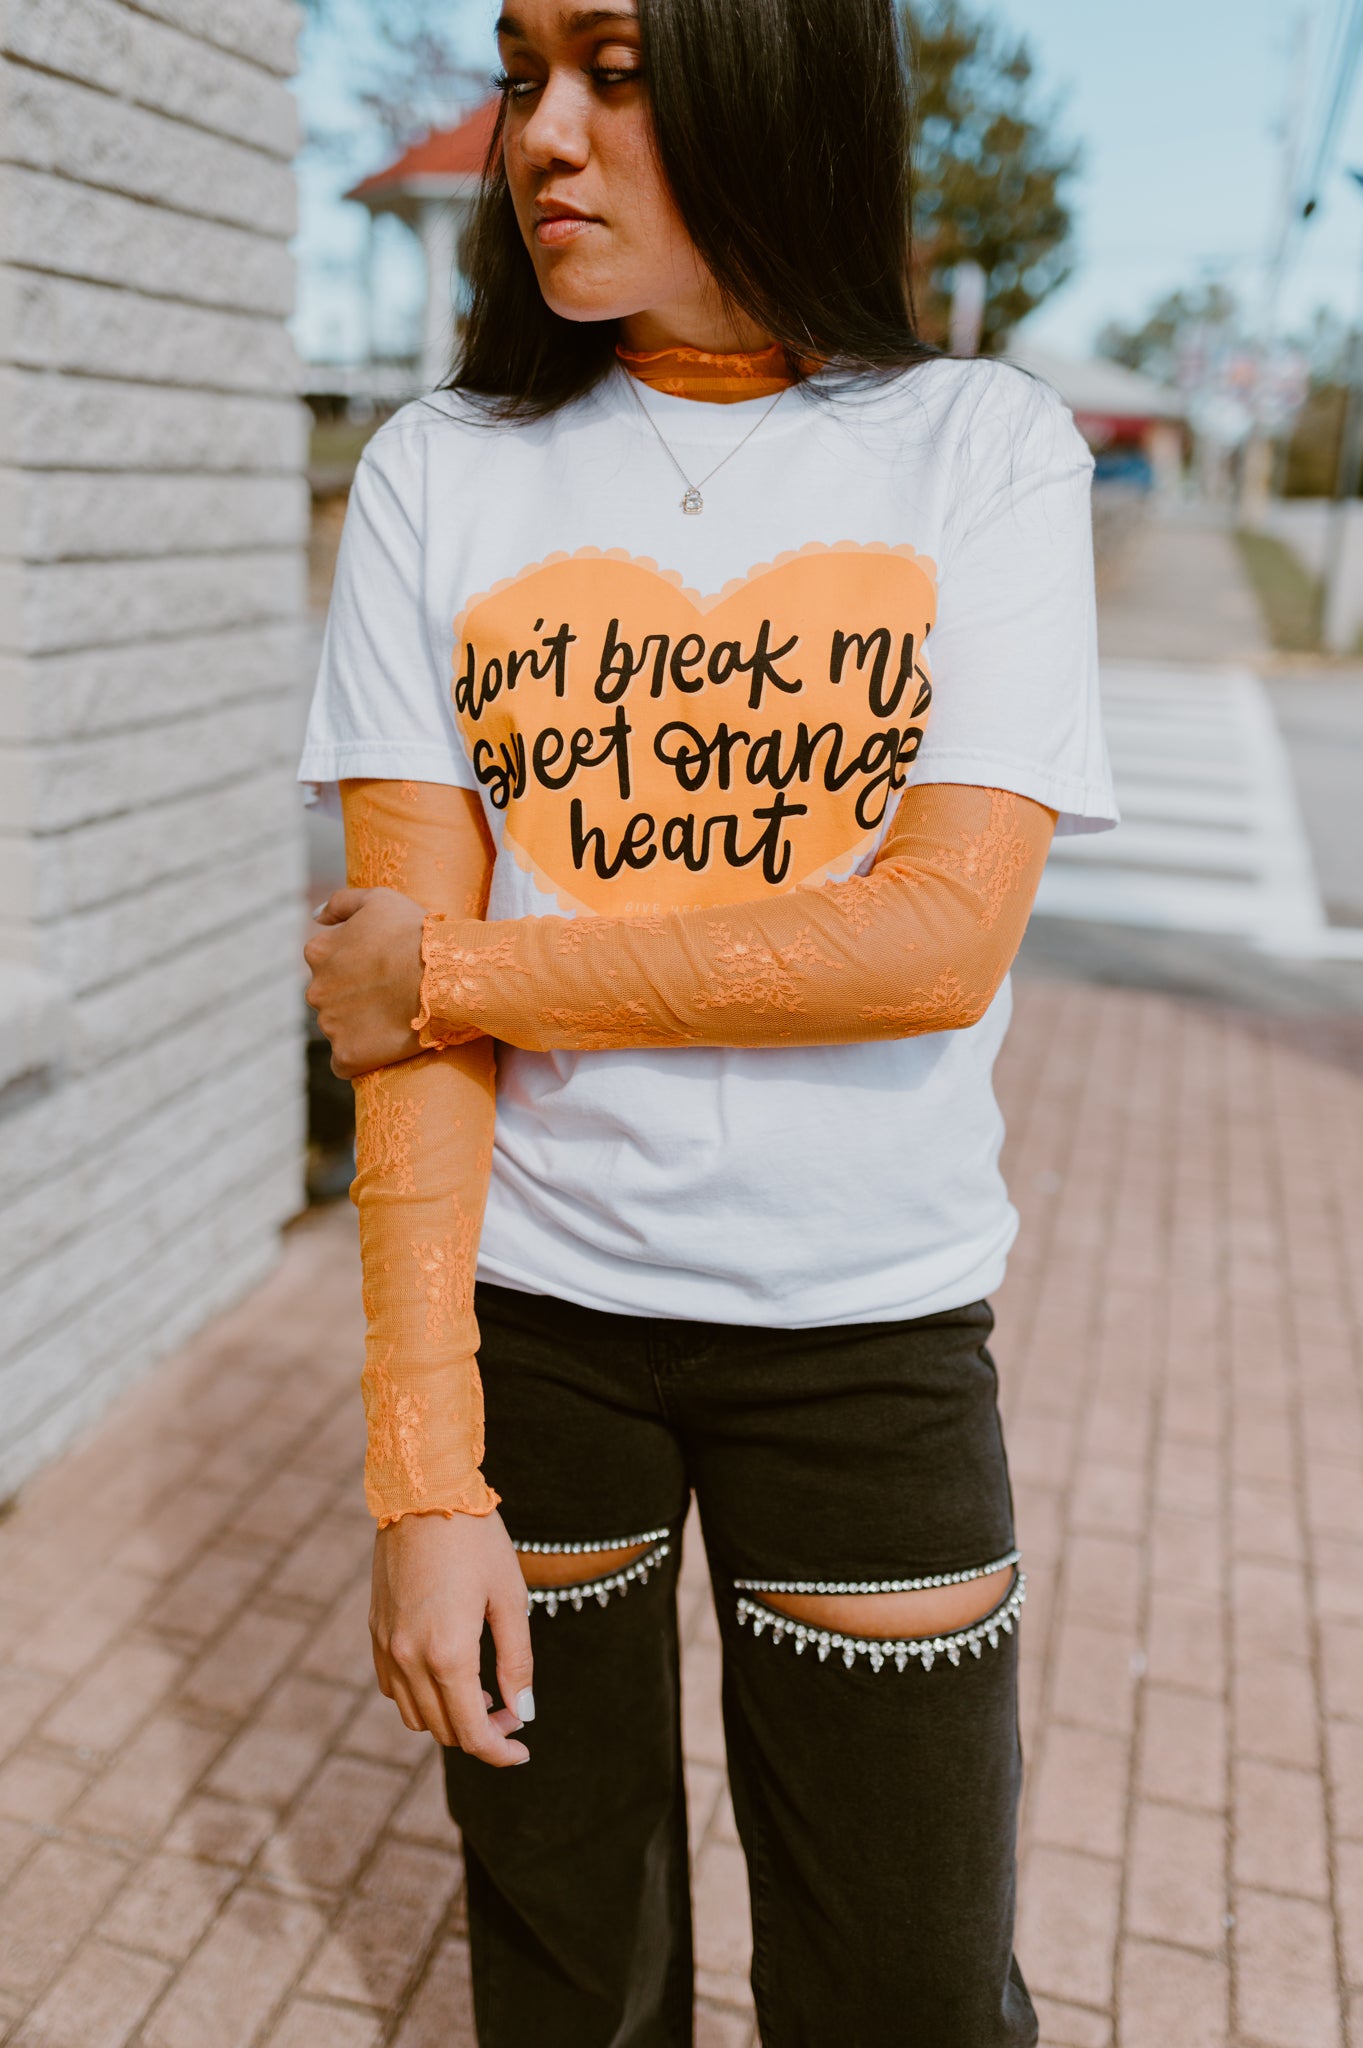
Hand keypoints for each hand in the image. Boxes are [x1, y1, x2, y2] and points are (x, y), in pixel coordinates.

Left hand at [304, 887, 425, 1077]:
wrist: (445, 975)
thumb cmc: (416, 932)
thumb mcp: (379, 899)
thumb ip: (341, 902)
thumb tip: (315, 916)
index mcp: (318, 952)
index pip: (326, 963)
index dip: (357, 966)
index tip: (382, 969)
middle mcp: (316, 989)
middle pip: (330, 997)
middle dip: (354, 997)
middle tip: (392, 995)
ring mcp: (330, 1026)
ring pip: (339, 1029)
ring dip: (359, 1026)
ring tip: (395, 1019)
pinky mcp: (347, 1055)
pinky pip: (345, 1062)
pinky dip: (360, 1057)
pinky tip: (384, 1046)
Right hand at [370, 1508, 534, 1765]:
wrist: (424, 1492)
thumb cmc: (476, 1539)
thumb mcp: (510, 1598)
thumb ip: (517, 1661)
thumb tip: (523, 1712)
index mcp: (448, 1654)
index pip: (472, 1732)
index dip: (500, 1751)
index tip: (522, 1750)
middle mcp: (409, 1658)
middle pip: (443, 1730)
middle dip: (480, 1732)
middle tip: (511, 1710)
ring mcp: (386, 1646)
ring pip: (414, 1715)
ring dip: (448, 1717)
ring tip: (482, 1692)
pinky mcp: (375, 1630)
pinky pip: (393, 1687)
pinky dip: (419, 1696)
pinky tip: (447, 1672)